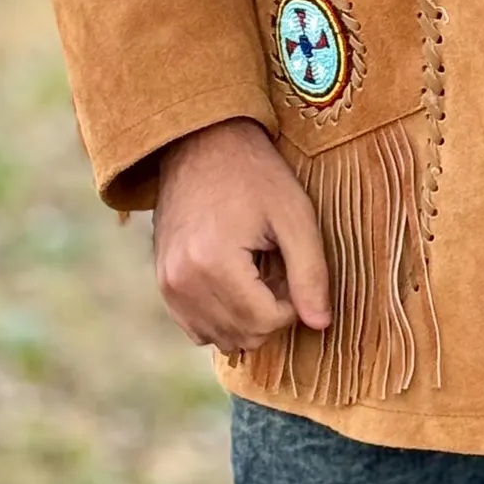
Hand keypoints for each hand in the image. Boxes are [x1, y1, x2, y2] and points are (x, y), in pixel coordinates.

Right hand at [152, 118, 330, 352]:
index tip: (295, 268)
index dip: (294, 304)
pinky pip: (198, 327)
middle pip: (243, 336)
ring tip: (259, 269)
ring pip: (220, 338)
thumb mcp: (294, 215)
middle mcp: (182, 283)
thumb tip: (321, 324)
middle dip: (271, 311)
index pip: (266, 322)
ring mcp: (167, 286)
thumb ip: (311, 272)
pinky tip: (237, 279)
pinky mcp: (162, 284)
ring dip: (248, 316)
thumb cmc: (255, 174)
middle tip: (279, 266)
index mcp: (214, 264)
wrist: (203, 144)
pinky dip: (224, 315)